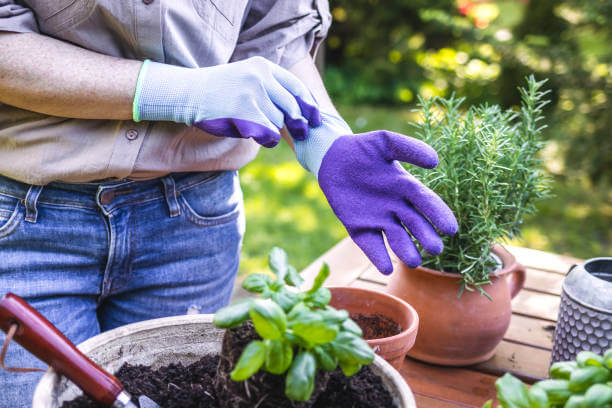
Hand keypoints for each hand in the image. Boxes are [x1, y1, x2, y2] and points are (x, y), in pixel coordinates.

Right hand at [133, 57, 320, 146]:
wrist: (188, 93)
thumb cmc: (219, 90)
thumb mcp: (245, 77)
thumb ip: (269, 86)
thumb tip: (300, 108)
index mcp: (263, 67)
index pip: (296, 87)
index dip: (310, 104)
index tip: (317, 118)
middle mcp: (260, 78)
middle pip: (291, 107)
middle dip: (299, 123)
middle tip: (303, 133)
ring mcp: (252, 95)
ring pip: (279, 122)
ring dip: (274, 130)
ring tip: (260, 129)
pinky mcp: (244, 113)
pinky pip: (269, 133)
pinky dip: (268, 140)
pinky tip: (260, 138)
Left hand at [295, 113, 457, 273]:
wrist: (332, 157)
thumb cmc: (362, 148)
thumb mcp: (385, 142)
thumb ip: (408, 148)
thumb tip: (435, 161)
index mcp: (406, 187)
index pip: (427, 203)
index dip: (438, 215)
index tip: (451, 228)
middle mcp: (396, 207)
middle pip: (415, 225)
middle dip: (425, 236)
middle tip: (436, 248)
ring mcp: (378, 220)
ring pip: (396, 239)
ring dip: (405, 251)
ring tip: (412, 261)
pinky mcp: (358, 228)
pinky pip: (370, 245)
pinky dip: (378, 256)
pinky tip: (385, 267)